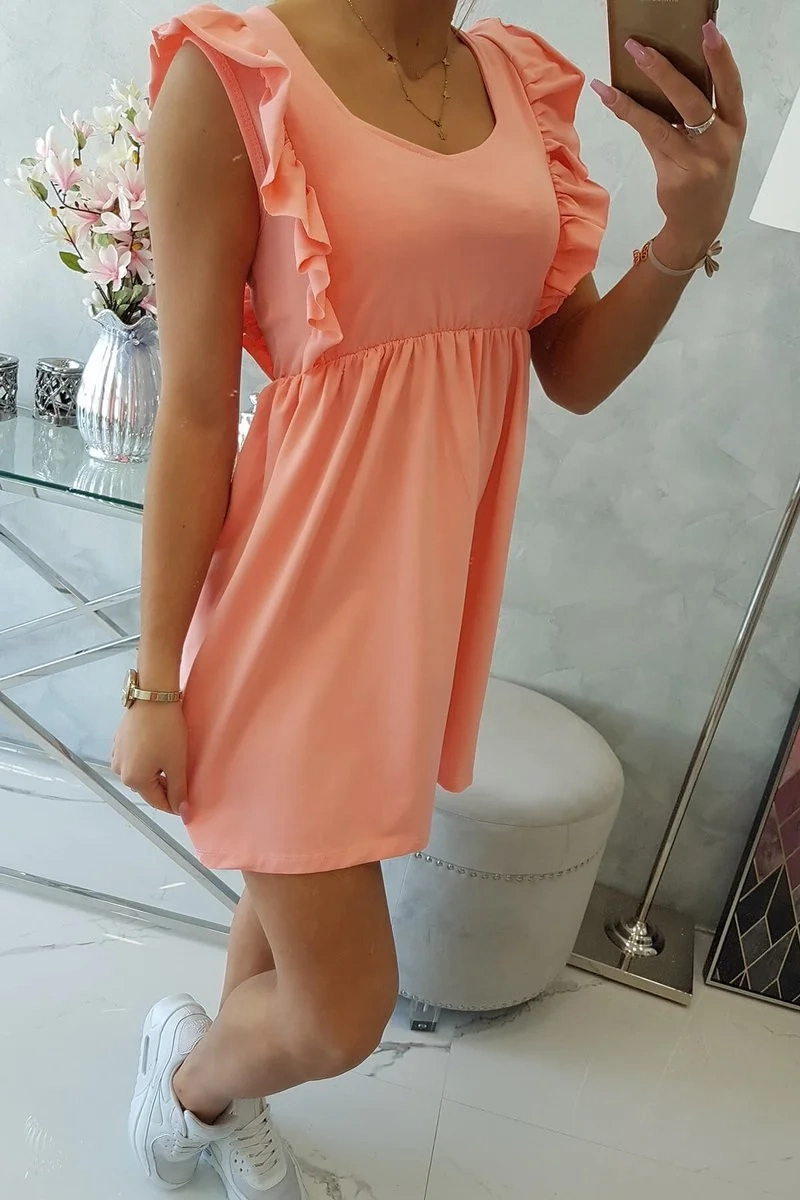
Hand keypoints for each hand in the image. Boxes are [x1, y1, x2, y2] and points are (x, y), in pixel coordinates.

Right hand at [111, 702, 188, 815]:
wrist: (153, 696)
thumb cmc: (166, 729)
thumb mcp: (176, 763)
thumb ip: (178, 790)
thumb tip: (181, 812)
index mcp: (134, 779)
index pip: (157, 802)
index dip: (174, 805)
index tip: (187, 804)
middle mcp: (120, 771)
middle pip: (147, 787)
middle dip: (165, 786)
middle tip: (183, 778)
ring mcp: (117, 755)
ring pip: (141, 773)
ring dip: (156, 772)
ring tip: (172, 761)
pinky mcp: (119, 741)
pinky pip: (134, 759)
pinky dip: (147, 759)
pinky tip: (159, 749)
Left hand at [592, 22, 745, 267]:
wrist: (699, 225)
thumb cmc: (705, 177)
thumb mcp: (714, 145)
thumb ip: (697, 118)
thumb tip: (662, 80)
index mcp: (735, 127)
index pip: (731, 86)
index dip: (721, 58)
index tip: (708, 31)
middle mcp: (722, 141)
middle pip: (694, 98)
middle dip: (666, 70)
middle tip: (641, 49)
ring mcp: (700, 160)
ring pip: (664, 120)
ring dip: (639, 92)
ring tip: (618, 72)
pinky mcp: (678, 173)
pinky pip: (650, 137)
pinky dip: (630, 115)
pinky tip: (611, 98)